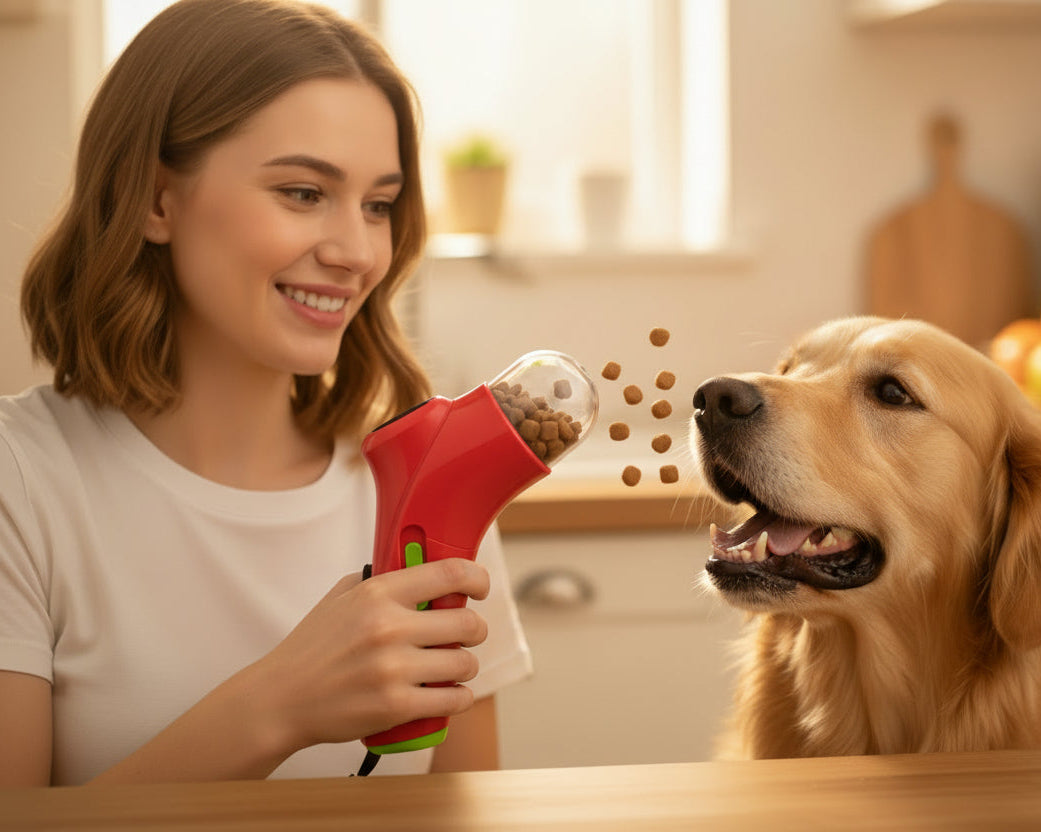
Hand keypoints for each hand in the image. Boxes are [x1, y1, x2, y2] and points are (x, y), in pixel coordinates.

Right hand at [244, 558, 490, 755]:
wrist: (281, 698)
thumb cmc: (313, 647)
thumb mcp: (341, 596)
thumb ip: (380, 580)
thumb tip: (419, 567)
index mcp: (378, 593)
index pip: (449, 573)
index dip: (477, 578)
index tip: (480, 588)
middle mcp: (389, 626)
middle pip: (468, 623)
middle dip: (474, 631)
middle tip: (462, 637)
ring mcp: (393, 668)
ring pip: (466, 664)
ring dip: (465, 667)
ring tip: (449, 668)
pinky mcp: (396, 705)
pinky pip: (455, 699)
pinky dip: (459, 698)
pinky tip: (448, 693)